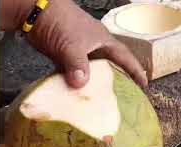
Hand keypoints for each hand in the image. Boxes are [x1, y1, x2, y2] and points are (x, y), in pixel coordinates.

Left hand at [0, 0, 146, 87]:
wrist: (35, 12)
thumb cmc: (61, 23)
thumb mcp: (73, 45)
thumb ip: (78, 66)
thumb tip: (80, 84)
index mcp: (103, 40)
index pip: (125, 57)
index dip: (135, 70)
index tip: (144, 84)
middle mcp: (93, 46)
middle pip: (110, 65)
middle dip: (118, 79)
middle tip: (125, 96)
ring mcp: (78, 51)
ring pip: (91, 71)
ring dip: (95, 84)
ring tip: (102, 100)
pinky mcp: (64, 55)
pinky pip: (74, 73)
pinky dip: (76, 82)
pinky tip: (76, 95)